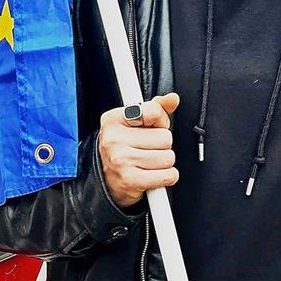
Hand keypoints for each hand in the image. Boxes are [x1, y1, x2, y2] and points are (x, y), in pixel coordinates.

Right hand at [98, 93, 179, 207]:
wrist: (107, 179)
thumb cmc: (125, 148)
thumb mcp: (135, 123)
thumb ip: (156, 108)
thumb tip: (172, 98)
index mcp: (113, 120)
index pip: (154, 111)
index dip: (160, 121)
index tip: (152, 128)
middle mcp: (114, 139)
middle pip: (165, 138)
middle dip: (163, 145)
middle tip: (149, 149)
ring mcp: (121, 160)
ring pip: (168, 157)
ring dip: (164, 162)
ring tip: (149, 162)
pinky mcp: (130, 181)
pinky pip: (168, 175)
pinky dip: (167, 177)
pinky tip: (153, 174)